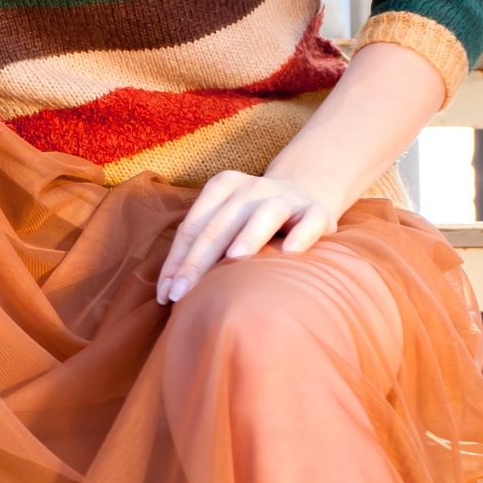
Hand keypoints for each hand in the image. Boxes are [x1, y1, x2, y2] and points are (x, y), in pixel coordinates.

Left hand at [156, 167, 341, 304]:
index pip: (193, 227)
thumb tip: (168, 291)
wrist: (305, 192)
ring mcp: (286, 198)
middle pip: (220, 224)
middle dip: (197, 260)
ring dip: (249, 234)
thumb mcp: (225, 224)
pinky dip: (302, 234)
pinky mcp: (317, 210)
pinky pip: (311, 220)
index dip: (177, 261)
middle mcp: (252, 189)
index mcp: (222, 187)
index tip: (166, 294)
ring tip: (234, 258)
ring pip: (266, 213)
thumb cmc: (251, 221)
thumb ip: (200, 247)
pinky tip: (291, 251)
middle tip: (182, 293)